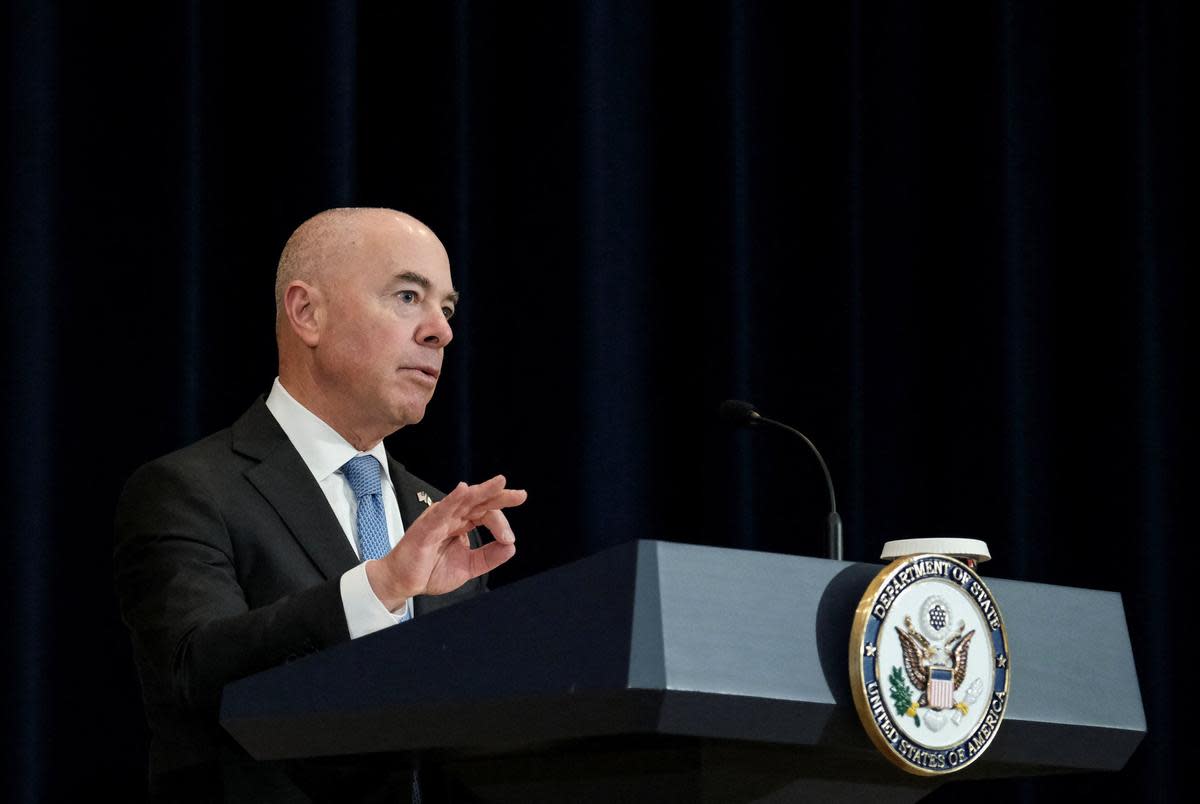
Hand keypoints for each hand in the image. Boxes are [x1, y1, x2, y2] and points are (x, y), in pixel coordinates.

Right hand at [365, 475, 526, 609]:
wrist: (404, 583)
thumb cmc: (430, 571)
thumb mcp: (469, 567)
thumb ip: (489, 557)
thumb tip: (511, 547)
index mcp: (462, 524)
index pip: (487, 515)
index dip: (501, 525)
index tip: (509, 540)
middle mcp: (452, 517)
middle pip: (479, 502)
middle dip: (500, 496)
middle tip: (520, 495)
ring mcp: (439, 519)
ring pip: (464, 500)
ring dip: (482, 491)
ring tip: (500, 483)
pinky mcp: (426, 526)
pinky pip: (441, 510)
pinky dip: (452, 499)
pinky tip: (464, 491)